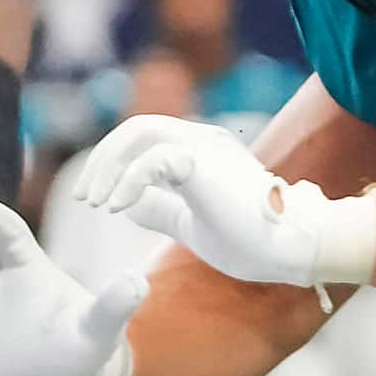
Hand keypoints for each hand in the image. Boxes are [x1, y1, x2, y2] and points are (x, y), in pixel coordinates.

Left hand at [76, 115, 375, 290]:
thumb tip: (129, 207)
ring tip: (96, 204)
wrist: (290, 247)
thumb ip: (162, 209)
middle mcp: (202, 139)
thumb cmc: (252, 240)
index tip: (94, 199)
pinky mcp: (202, 164)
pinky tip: (116, 209)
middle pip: (136, 129)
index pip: (144, 137)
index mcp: (200, 151)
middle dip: (102, 161)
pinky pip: (152, 160)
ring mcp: (204, 147)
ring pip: (139, 135)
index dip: (112, 163)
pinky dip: (128, 182)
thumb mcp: (193, 223)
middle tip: (85, 198)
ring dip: (109, 169)